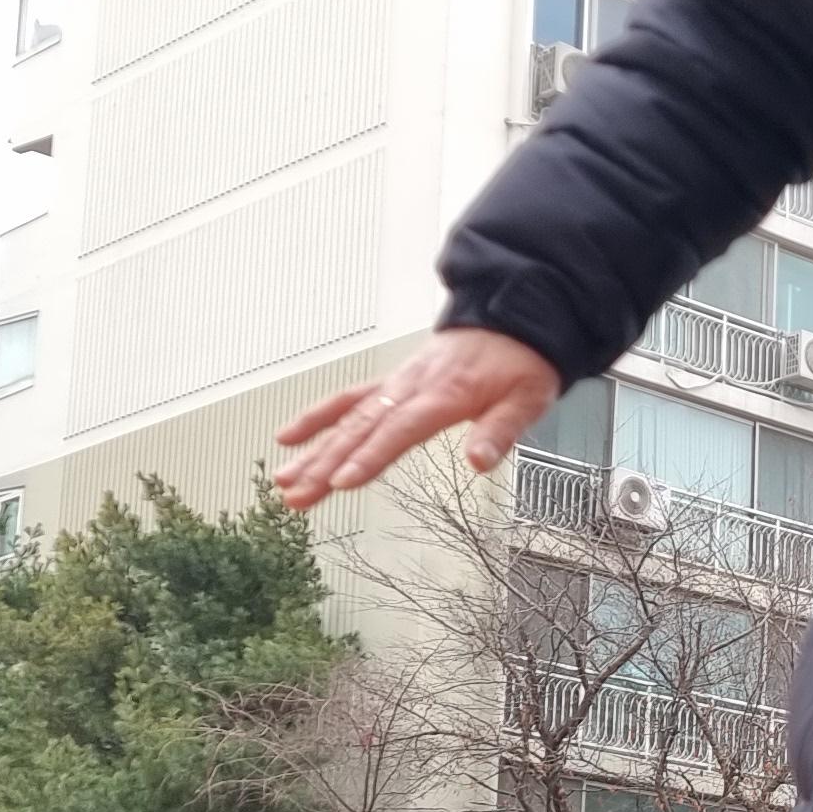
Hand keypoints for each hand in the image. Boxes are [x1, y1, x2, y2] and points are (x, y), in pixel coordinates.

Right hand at [272, 330, 561, 508]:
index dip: (370, 457)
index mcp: (444, 395)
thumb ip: (501, 431)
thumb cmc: (520, 362)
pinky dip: (317, 417)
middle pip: (361, 430)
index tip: (342, 481)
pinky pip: (348, 400)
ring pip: (347, 419)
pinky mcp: (390, 384)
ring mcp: (395, 385)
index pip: (400, 431)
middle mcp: (410, 388)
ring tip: (284, 480)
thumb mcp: (528, 397)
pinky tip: (289, 438)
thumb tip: (480, 461)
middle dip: (326, 464)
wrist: (511, 317)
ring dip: (313, 451)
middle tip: (297, 494)